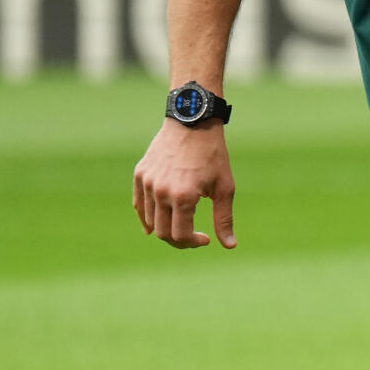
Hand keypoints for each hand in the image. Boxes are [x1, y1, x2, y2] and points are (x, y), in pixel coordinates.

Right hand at [132, 117, 235, 249]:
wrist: (192, 123)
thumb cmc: (213, 155)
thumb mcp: (225, 188)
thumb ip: (224, 219)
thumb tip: (229, 246)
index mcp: (183, 197)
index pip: (180, 236)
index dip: (193, 243)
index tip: (206, 239)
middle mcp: (161, 191)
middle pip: (162, 233)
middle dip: (179, 241)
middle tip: (194, 237)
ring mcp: (147, 183)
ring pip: (150, 220)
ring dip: (165, 228)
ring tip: (182, 224)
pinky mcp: (140, 174)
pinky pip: (139, 204)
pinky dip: (148, 217)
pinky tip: (158, 222)